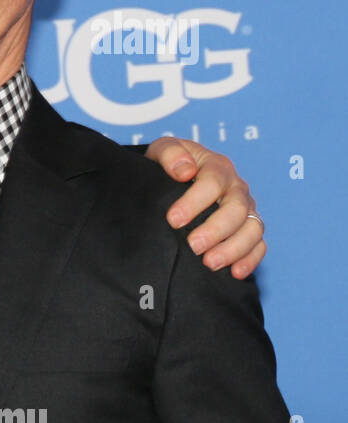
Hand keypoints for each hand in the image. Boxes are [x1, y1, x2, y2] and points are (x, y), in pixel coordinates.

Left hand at [146, 137, 265, 279]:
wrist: (179, 176)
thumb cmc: (169, 164)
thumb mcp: (163, 150)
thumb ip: (171, 154)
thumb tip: (184, 170)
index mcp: (216, 167)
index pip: (213, 182)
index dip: (194, 202)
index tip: (173, 220)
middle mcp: (235, 188)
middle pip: (237, 209)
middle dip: (216, 230)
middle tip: (194, 246)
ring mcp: (245, 209)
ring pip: (252, 229)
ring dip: (234, 248)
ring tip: (210, 263)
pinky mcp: (248, 229)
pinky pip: (258, 245)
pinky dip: (250, 259)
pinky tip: (235, 273)